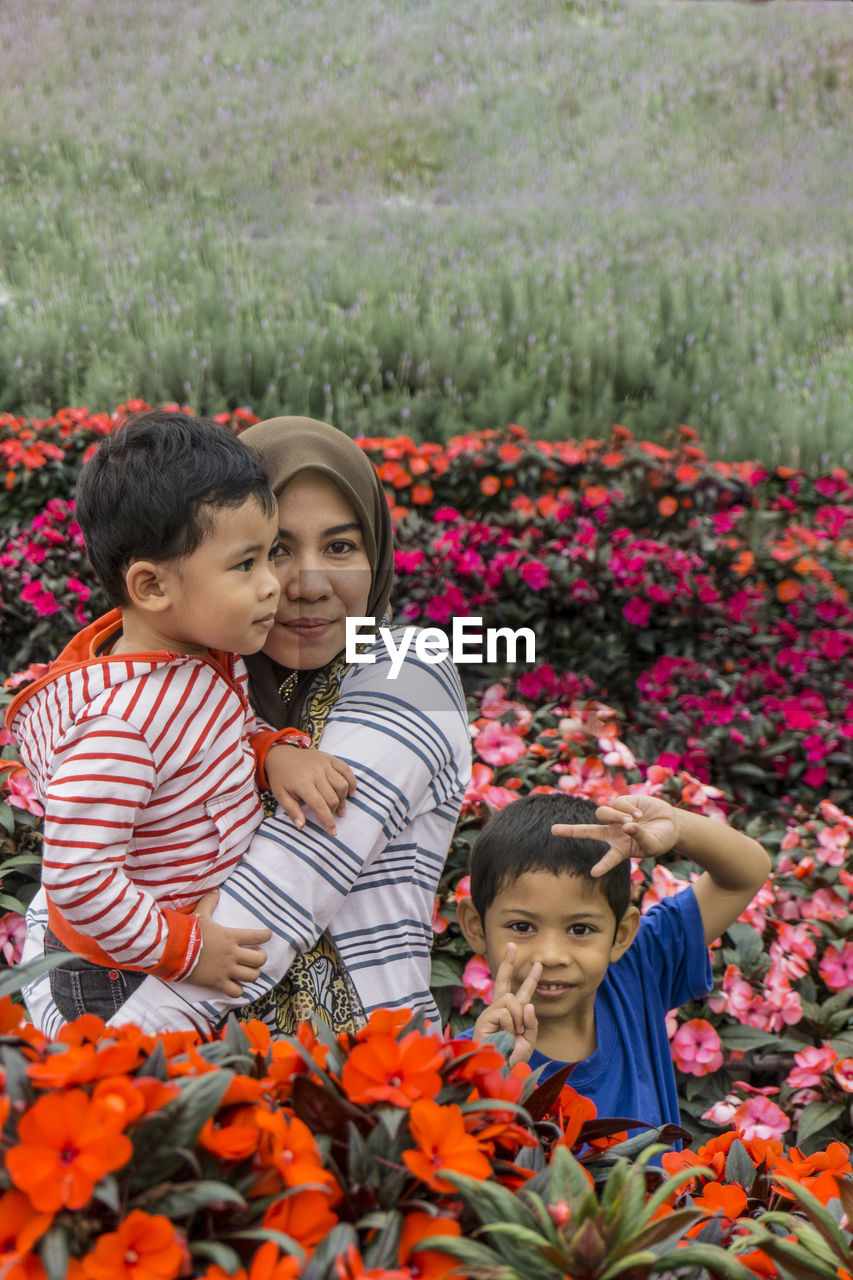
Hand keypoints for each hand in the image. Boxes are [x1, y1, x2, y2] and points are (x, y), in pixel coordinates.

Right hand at [188, 890, 270, 996]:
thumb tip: (215, 891)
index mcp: (231, 937)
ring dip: (252, 973)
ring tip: (247, 970)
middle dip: (261, 957)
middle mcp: (232, 954)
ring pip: (252, 976)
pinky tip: (235, 985)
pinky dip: (238, 990)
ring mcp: (226, 970)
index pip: (258, 936)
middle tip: (255, 955)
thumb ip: (209, 902)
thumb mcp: (200, 914)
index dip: (265, 935)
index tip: (266, 935)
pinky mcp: (217, 983)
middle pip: (260, 960)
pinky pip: (236, 992)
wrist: (174, 950)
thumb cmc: (188, 932)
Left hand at [265, 745, 356, 835]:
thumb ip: (292, 811)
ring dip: (344, 799)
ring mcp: (324, 764)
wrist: (281, 755)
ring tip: (341, 807)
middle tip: (333, 816)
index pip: (320, 806)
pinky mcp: (330, 758)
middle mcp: (315, 773)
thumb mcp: (280, 796)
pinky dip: (352, 782)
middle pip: (333, 797)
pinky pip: (346, 770)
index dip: (328, 821)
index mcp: (302, 783)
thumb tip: (302, 826)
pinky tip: (351, 793)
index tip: (332, 832)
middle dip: (335, 811)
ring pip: (342, 785)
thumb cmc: (281, 778)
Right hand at [472, 943, 540, 1066]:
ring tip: (513, 1035)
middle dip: (508, 962)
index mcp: (512, 1014)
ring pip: (513, 1001)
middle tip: (512, 945)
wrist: (500, 1071)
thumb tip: (527, 1004)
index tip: (535, 963)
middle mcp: (500, 1009)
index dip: (529, 977)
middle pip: (505, 981)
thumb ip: (531, 1021)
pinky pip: (506, 1012)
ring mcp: (492, 1012)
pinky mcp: (486, 1017)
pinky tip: (504, 1035)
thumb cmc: (513, 1058)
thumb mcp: (529, 1039)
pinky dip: (510, 1026)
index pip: (521, 991)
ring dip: (517, 1020)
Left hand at [551, 794, 679, 875]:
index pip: (608, 859)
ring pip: (602, 813)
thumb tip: (627, 826)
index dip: (603, 866)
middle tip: (553, 830)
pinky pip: (617, 803)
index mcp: (619, 848)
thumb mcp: (653, 845)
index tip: (594, 874)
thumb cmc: (660, 839)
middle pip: (587, 831)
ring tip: (631, 822)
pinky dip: (628, 809)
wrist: (669, 823)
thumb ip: (640, 838)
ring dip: (615, 817)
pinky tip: (639, 815)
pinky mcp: (622, 802)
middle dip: (570, 831)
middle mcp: (613, 833)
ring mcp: (616, 817)